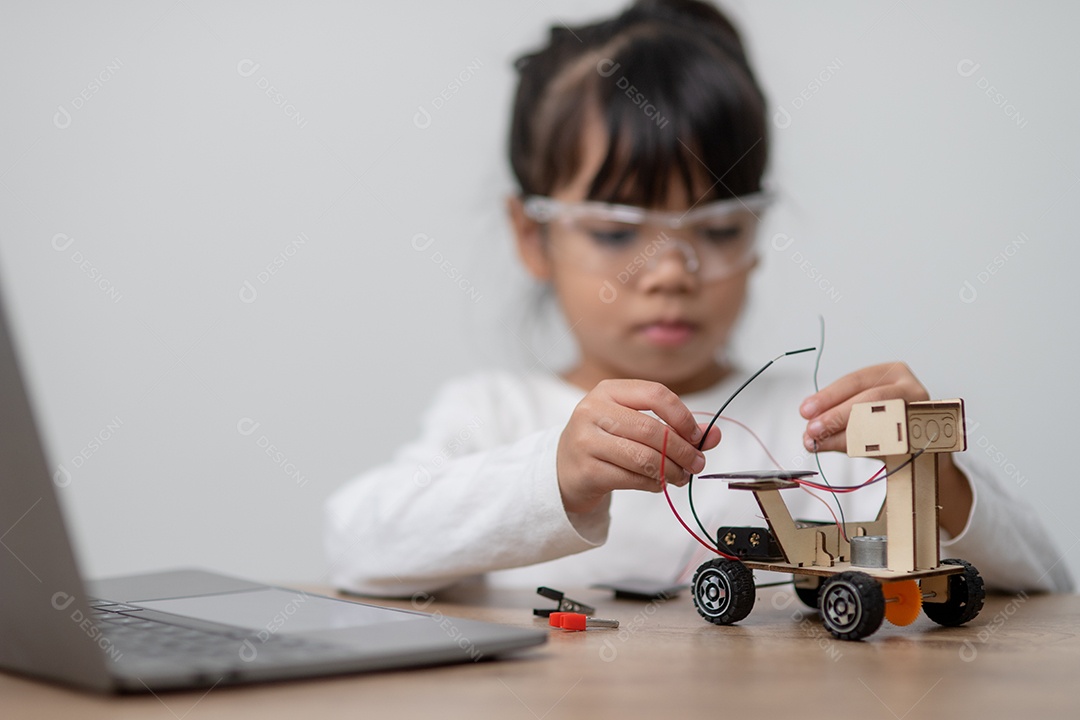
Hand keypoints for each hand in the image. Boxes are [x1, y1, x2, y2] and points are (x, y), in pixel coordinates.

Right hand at [557, 379, 721, 514]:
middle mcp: (593, 410)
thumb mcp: (635, 424)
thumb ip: (674, 427)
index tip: (698, 436)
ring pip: (643, 457)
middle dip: (682, 450)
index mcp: (608, 391)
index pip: (655, 394)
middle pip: (651, 429)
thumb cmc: (605, 442)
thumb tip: (713, 435)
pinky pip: (632, 478)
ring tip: (681, 477)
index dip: (682, 416)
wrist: (563, 469)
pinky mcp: (586, 470)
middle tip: (697, 464)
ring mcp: (586, 441)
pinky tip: (659, 483)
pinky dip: (654, 484)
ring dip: (672, 471)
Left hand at [800, 362, 972, 534]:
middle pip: (869, 398)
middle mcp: (910, 387)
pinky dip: (867, 446)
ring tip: (824, 442)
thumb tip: (809, 434)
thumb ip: (837, 421)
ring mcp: (922, 410)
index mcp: (891, 373)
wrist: (924, 451)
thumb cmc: (891, 428)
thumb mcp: (862, 416)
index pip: (855, 380)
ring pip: (882, 418)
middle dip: (835, 415)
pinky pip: (893, 440)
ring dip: (846, 433)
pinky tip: (847, 450)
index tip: (806, 410)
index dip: (828, 396)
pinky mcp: (926, 434)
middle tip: (812, 429)